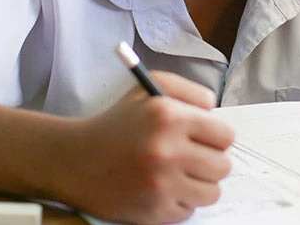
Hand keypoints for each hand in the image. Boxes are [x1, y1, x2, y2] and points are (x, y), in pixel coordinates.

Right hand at [56, 71, 234, 223]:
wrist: (75, 160)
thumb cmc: (117, 123)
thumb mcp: (149, 88)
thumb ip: (190, 91)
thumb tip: (215, 111)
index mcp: (169, 117)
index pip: (225, 136)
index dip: (216, 137)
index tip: (204, 139)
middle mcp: (167, 151)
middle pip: (223, 166)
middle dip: (210, 161)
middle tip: (190, 157)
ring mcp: (161, 185)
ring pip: (212, 192)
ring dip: (199, 184)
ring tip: (178, 173)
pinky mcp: (154, 211)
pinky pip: (189, 210)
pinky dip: (179, 201)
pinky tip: (162, 188)